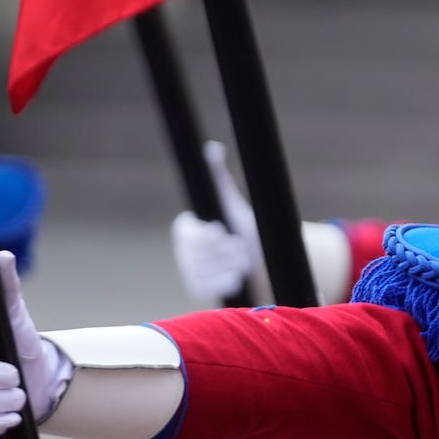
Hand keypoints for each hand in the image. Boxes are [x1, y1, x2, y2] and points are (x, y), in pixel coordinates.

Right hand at [172, 142, 261, 302]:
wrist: (255, 256)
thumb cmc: (240, 224)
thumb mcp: (230, 199)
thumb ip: (219, 176)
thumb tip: (212, 148)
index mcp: (185, 229)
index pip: (188, 234)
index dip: (206, 235)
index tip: (221, 229)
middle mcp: (182, 251)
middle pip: (202, 254)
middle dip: (226, 249)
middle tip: (238, 244)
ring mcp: (189, 272)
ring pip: (209, 271)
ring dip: (231, 264)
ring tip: (241, 258)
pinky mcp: (199, 290)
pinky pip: (211, 287)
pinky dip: (228, 280)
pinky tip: (238, 274)